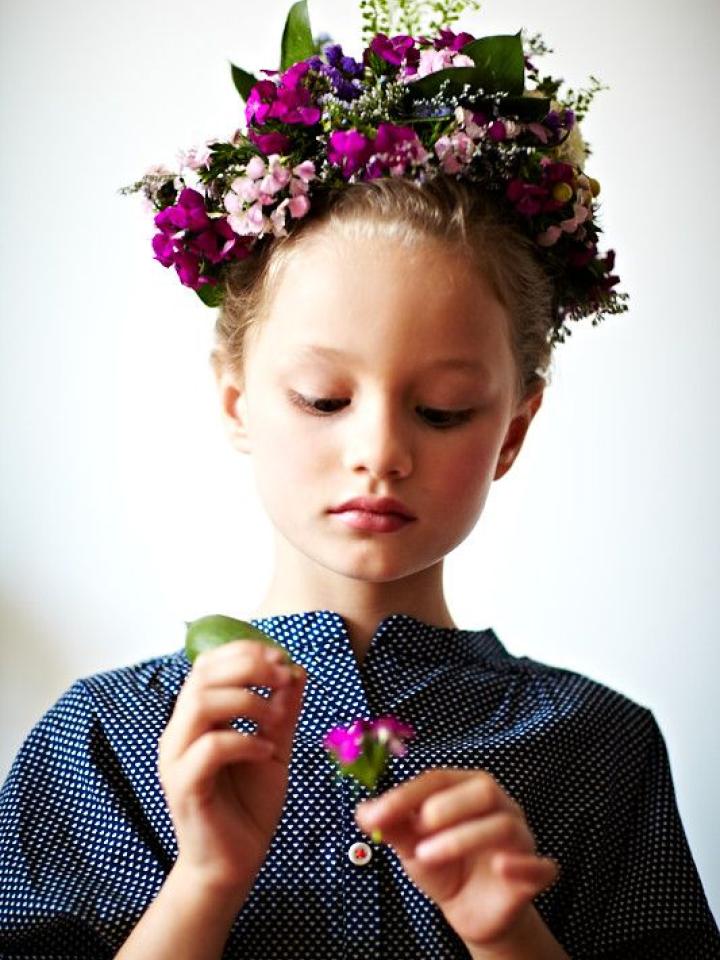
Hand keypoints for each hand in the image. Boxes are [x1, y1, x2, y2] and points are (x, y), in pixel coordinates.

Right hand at [158, 640, 306, 898]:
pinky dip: (244, 742)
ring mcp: (176, 760)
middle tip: (283, 679)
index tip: (280, 657)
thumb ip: (282, 710)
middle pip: (202, 676)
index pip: (206, 665)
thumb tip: (296, 669)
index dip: (243, 652)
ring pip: (200, 704)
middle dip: (248, 668)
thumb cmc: (249, 804)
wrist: (234, 864)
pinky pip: (208, 749)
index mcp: (195, 719)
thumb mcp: (274, 747)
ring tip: (275, 720)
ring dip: (246, 702)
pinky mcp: (185, 787)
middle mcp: (179, 733)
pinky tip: (266, 752)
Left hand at [355, 768, 558, 949]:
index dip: (406, 795)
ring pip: (504, 825)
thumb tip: (363, 811)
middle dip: (447, 807)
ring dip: (463, 838)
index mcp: (465, 789)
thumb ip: (390, 826)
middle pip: (483, 789)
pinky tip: (502, 868)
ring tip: (428, 857)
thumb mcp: (411, 846)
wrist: (469, 910)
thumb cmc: (442, 865)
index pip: (438, 779)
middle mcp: (498, 805)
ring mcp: (520, 838)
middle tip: (417, 830)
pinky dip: (525, 865)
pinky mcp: (534, 873)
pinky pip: (542, 866)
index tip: (376, 815)